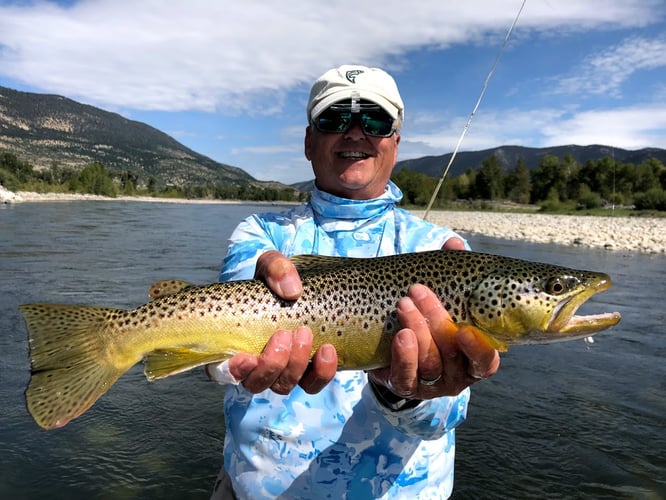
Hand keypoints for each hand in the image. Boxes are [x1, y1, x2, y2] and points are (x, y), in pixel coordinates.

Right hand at [206, 251, 337, 393]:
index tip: (247, 357)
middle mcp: (255, 365)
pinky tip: (327, 350)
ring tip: (305, 333)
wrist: (305, 288)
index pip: (224, 371)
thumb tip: (292, 292)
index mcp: (233, 343)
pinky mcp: (307, 372)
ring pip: (283, 385)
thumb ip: (276, 269)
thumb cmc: (277, 279)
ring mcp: (281, 371)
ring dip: (294, 364)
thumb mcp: (272, 265)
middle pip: (257, 383)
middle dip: (272, 364)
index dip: (234, 371)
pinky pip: (313, 384)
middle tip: (285, 333)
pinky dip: (321, 372)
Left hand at [368, 284, 499, 399]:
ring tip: (403, 304)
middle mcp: (457, 375)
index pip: (486, 360)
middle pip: (451, 354)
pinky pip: (405, 377)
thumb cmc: (429, 318)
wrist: (393, 346)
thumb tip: (454, 243)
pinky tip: (399, 334)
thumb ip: (452, 272)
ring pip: (429, 363)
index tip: (465, 330)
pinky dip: (403, 356)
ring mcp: (431, 384)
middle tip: (417, 291)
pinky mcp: (405, 386)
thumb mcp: (443, 297)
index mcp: (474, 356)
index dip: (478, 348)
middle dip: (436, 320)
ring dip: (417, 330)